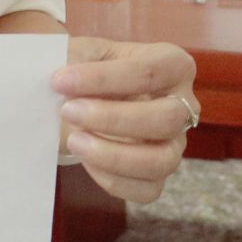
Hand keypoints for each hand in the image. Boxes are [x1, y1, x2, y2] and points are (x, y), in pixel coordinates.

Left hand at [52, 36, 197, 203]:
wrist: (79, 94)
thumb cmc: (86, 68)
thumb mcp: (82, 52)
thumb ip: (76, 63)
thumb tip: (60, 88)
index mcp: (172, 64)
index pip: (150, 71)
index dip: (102, 77)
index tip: (59, 80)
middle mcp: (183, 105)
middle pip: (167, 118)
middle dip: (112, 118)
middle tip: (67, 110)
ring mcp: (174, 143)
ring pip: (162, 160)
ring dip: (113, 155)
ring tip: (74, 141)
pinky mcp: (158, 174)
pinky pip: (147, 189)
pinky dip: (113, 179)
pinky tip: (85, 160)